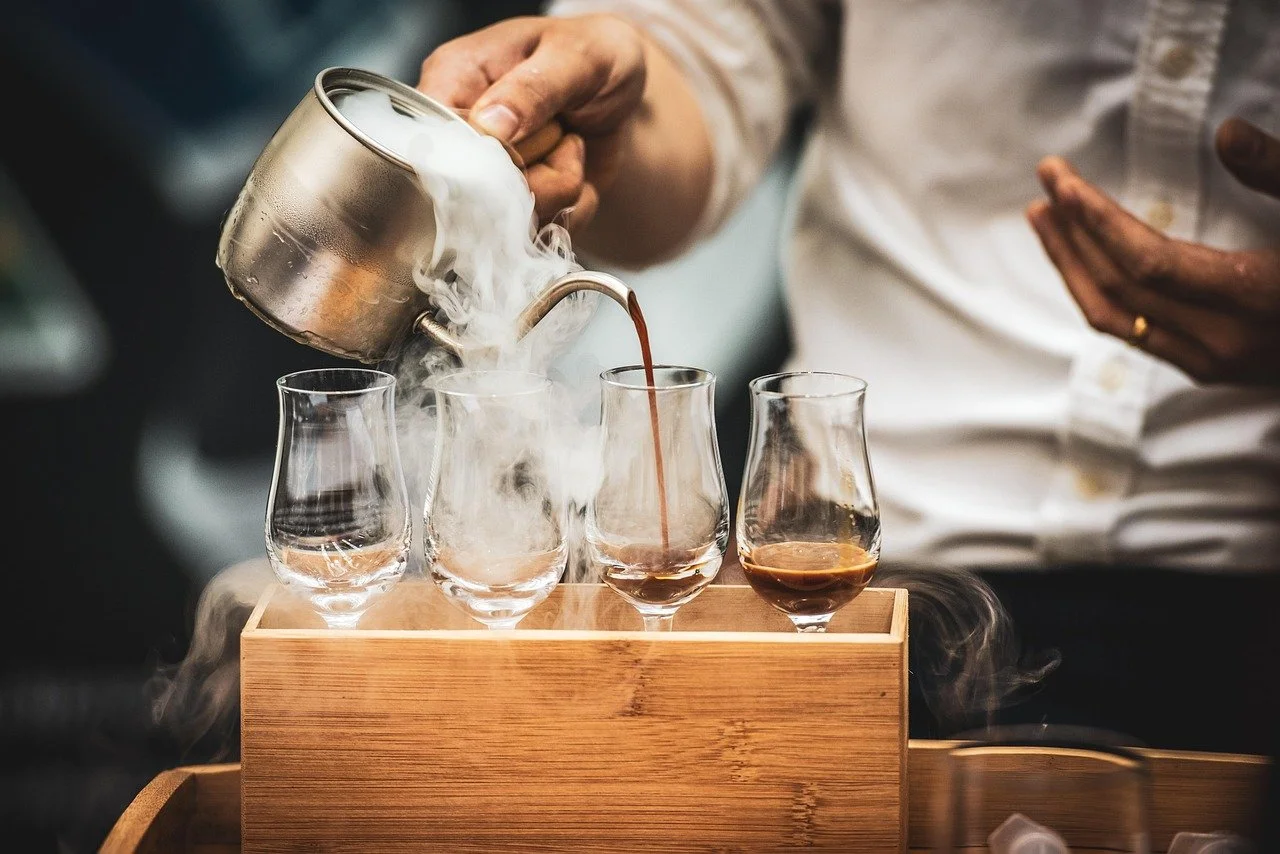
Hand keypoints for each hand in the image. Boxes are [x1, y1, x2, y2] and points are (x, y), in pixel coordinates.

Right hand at [417, 14, 646, 232]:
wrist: (627, 89)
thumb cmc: (594, 54)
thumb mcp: (575, 56)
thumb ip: (533, 87)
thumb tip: (488, 125)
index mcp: (454, 80)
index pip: (435, 139)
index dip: (479, 157)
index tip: (523, 145)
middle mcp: (461, 134)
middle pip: (472, 192)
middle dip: (535, 176)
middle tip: (566, 137)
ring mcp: (487, 176)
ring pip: (508, 221)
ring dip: (560, 192)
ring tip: (573, 146)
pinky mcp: (518, 208)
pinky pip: (539, 235)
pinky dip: (573, 210)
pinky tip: (578, 171)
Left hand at [1027, 117, 1279, 384]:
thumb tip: (1225, 132)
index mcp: (1256, 300)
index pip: (1146, 263)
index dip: (1096, 221)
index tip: (1062, 181)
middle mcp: (1223, 343)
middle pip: (1117, 291)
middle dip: (1071, 234)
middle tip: (1045, 182)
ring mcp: (1211, 364)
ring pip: (1114, 319)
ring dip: (1071, 266)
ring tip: (1044, 217)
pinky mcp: (1208, 370)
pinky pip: (1131, 332)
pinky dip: (1098, 292)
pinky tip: (1085, 259)